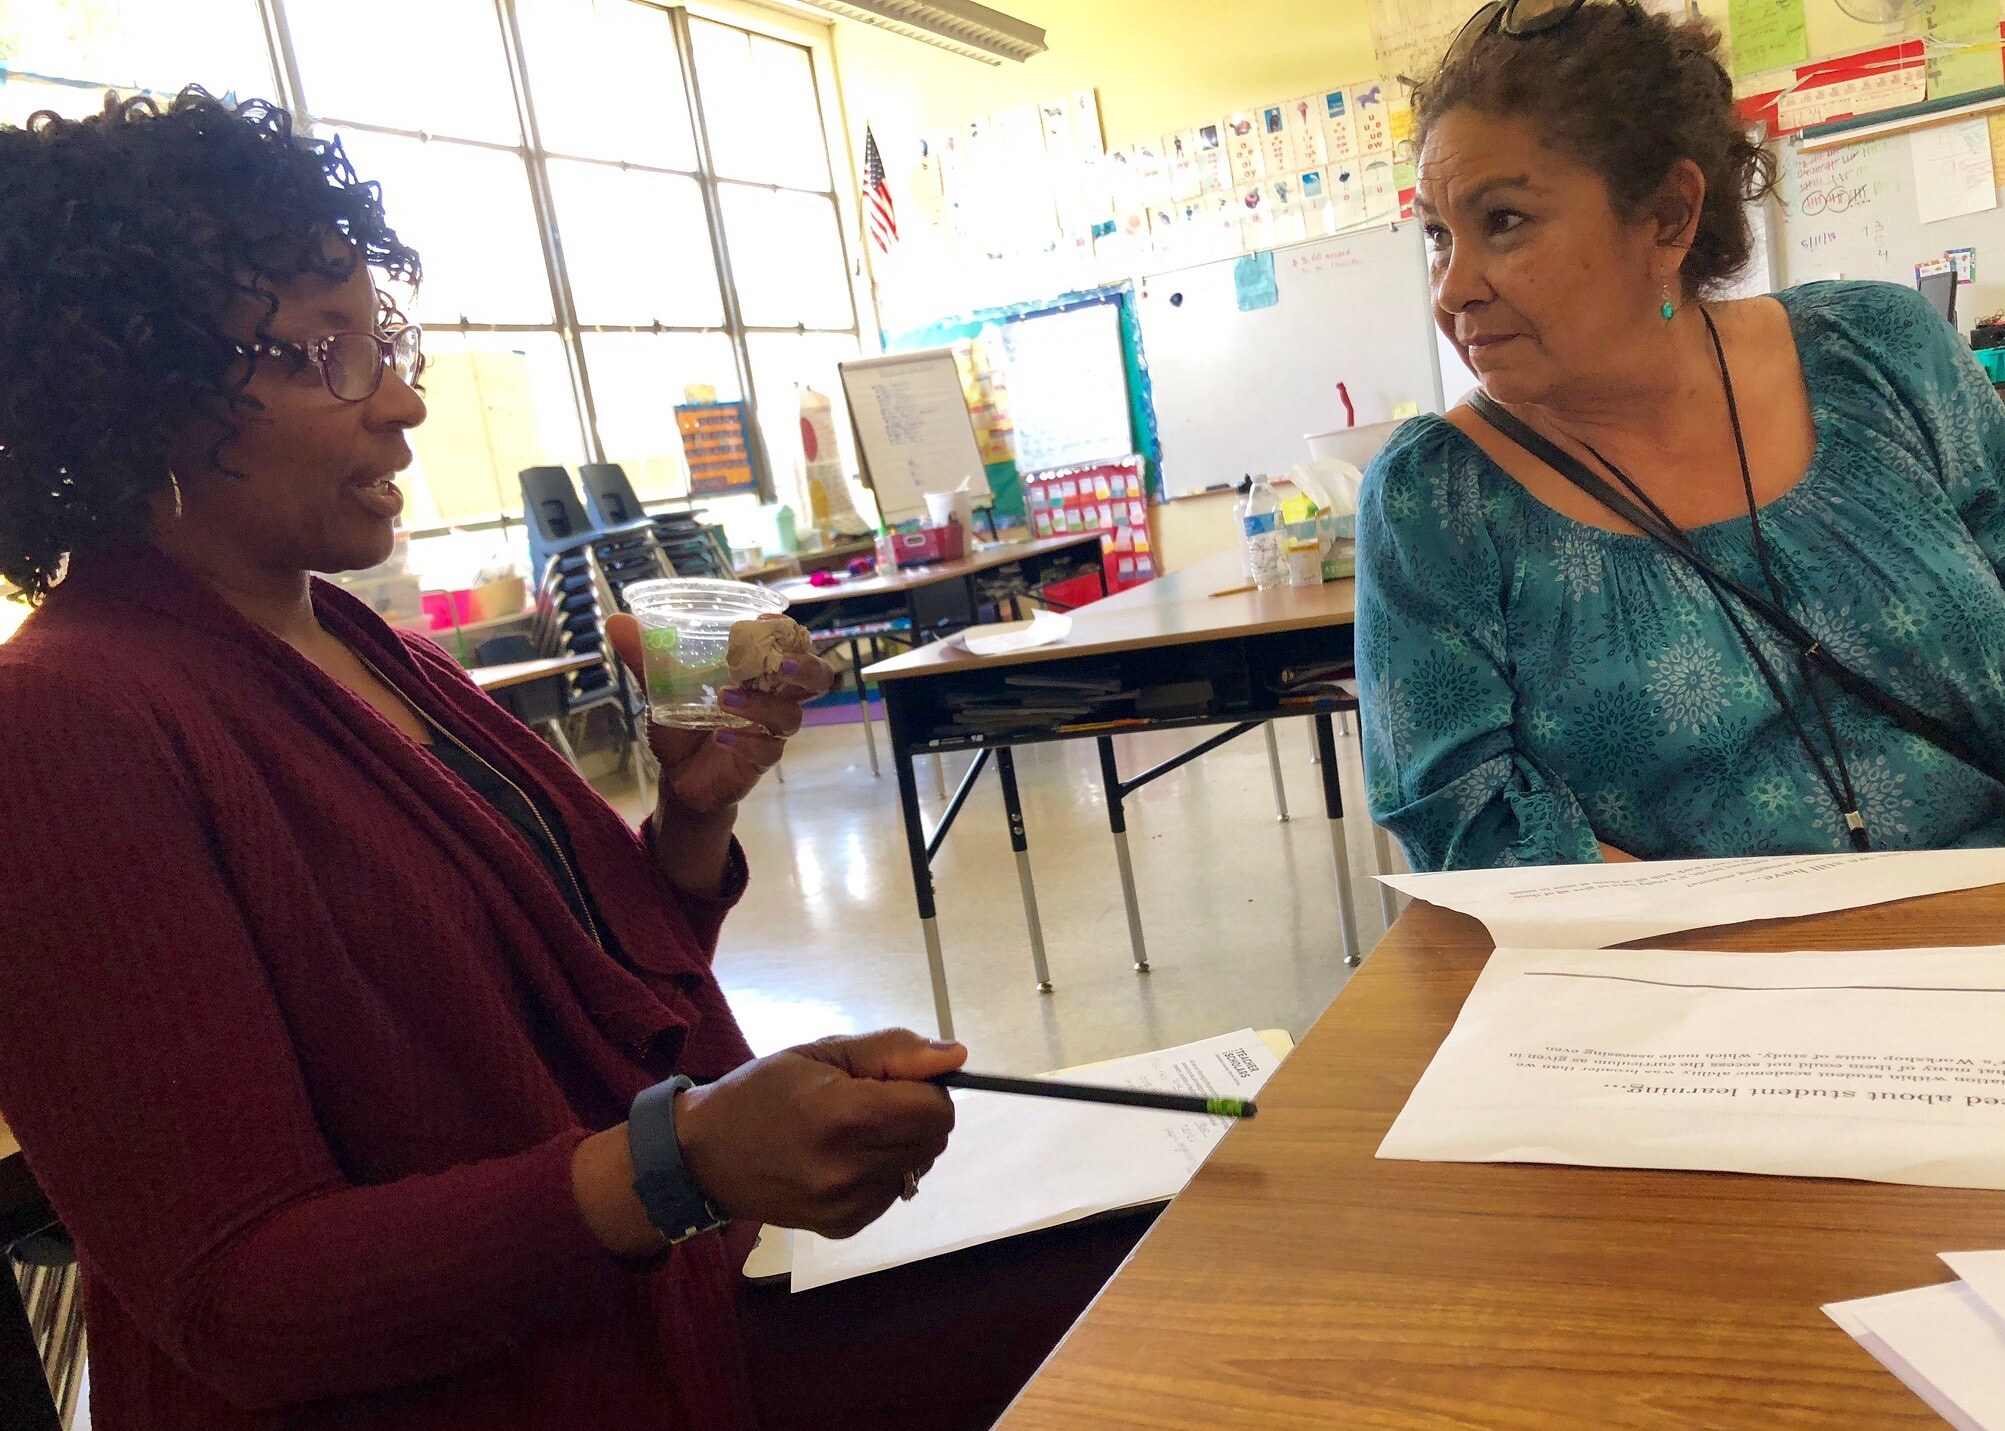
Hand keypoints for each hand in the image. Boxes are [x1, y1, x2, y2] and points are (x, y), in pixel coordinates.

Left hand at [606, 612, 834, 816]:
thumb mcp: (663, 687)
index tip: (763, 621)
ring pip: (791, 716)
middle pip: (817, 679)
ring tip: (724, 698)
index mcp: (760, 672)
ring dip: (760, 704)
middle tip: (779, 663)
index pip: (793, 645)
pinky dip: (744, 741)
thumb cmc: (685, 723)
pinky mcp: (759, 762)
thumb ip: (647, 657)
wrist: (679, 775)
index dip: (789, 632)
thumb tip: (617, 621)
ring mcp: (770, 732)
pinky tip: (720, 736)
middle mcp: (775, 698)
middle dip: (805, 667)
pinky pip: (767, 750)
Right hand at [673, 1029, 966, 1238]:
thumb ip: (892, 1051)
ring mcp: (847, 1204)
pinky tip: (843, 1158)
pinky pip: (894, 1190)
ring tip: (852, 1130)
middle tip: (872, 1101)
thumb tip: (956, 1057)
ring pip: (918, 1165)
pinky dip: (882, 1170)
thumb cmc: (763, 1092)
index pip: (935, 1109)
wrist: (705, 1155)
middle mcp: (849, 1168)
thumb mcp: (822, 1052)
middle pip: (933, 1139)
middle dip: (917, 1113)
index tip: (896, 1079)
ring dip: (901, 1143)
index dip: (926, 1088)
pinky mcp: (844, 1226)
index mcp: (844, 1116)